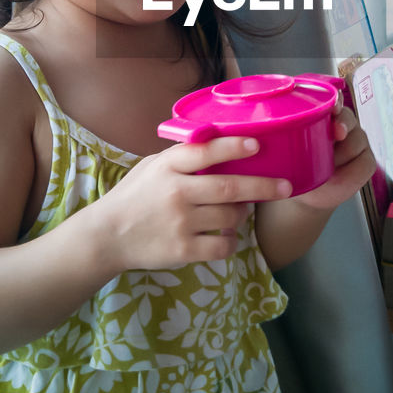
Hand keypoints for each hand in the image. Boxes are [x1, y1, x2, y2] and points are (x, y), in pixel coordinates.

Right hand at [97, 136, 290, 271]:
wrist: (106, 235)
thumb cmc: (134, 195)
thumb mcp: (152, 167)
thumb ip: (183, 157)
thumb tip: (222, 142)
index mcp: (168, 167)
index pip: (205, 151)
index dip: (233, 147)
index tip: (257, 144)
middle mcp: (176, 193)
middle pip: (229, 188)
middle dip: (262, 186)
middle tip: (285, 185)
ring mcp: (180, 223)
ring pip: (230, 217)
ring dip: (241, 214)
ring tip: (238, 211)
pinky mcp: (182, 250)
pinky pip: (222, 246)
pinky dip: (230, 242)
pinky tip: (226, 236)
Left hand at [291, 103, 374, 211]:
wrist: (307, 194)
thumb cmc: (293, 166)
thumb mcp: (283, 149)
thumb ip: (281, 135)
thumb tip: (264, 127)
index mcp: (322, 114)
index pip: (333, 99)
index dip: (335, 100)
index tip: (333, 107)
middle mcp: (341, 123)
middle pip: (347, 117)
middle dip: (343, 123)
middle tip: (337, 133)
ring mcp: (356, 140)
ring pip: (356, 139)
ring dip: (341, 154)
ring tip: (325, 167)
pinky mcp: (365, 161)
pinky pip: (364, 162)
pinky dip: (350, 173)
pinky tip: (338, 177)